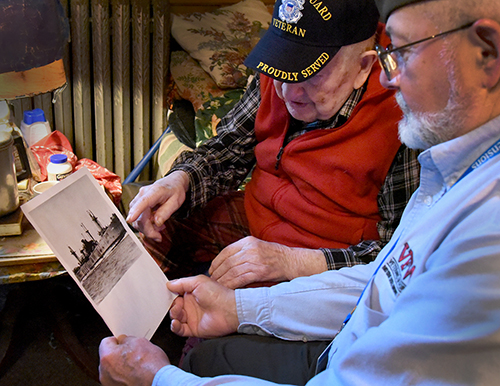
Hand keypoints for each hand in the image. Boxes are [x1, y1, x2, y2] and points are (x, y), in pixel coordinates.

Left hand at [99, 335, 169, 385]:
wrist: (158, 382)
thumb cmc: (150, 366)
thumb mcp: (140, 342)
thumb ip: (127, 340)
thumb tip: (125, 340)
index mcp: (107, 357)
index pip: (106, 342)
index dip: (117, 339)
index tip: (124, 340)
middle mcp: (104, 372)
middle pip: (108, 357)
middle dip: (119, 353)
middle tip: (133, 352)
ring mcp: (110, 383)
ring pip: (113, 369)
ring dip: (122, 366)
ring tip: (137, 364)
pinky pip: (118, 379)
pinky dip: (125, 376)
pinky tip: (137, 373)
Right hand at [126, 171, 189, 241]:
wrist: (173, 182)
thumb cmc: (175, 190)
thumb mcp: (176, 201)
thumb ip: (166, 212)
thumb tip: (156, 222)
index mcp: (154, 191)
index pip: (143, 202)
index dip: (135, 212)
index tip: (130, 220)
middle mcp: (143, 194)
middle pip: (139, 216)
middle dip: (147, 230)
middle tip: (158, 237)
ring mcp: (139, 199)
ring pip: (136, 218)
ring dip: (146, 228)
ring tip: (159, 229)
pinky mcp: (138, 204)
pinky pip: (138, 217)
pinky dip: (145, 224)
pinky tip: (154, 224)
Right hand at [168, 275, 238, 337]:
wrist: (229, 310)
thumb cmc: (218, 294)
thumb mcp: (198, 282)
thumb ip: (182, 283)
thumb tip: (169, 284)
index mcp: (192, 293)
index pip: (176, 294)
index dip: (170, 294)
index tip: (165, 294)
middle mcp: (191, 305)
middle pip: (174, 306)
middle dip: (171, 305)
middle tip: (176, 304)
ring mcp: (192, 317)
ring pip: (175, 317)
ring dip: (173, 315)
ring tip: (177, 312)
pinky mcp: (193, 328)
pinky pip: (179, 329)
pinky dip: (175, 327)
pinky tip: (175, 322)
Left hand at [209, 236, 326, 288]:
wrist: (292, 261)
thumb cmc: (275, 256)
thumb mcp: (258, 247)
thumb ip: (243, 251)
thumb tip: (226, 262)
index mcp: (248, 241)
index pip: (226, 251)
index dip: (216, 262)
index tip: (211, 270)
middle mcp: (250, 248)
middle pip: (227, 262)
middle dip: (217, 273)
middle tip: (212, 282)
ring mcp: (255, 259)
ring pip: (231, 271)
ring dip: (222, 281)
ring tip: (217, 287)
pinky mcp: (260, 271)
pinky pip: (240, 279)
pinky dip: (231, 285)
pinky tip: (227, 289)